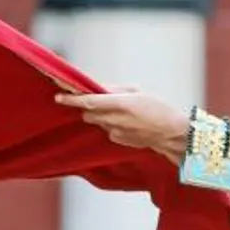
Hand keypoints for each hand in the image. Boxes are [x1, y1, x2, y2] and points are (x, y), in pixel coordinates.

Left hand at [55, 90, 189, 164]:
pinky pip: (108, 129)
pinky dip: (111, 123)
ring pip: (98, 121)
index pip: (88, 102)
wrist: (170, 133)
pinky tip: (127, 121)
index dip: (71, 99)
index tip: (58, 96)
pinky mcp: (118, 140)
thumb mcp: (137, 92)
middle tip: (92, 99)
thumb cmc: (157, 108)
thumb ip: (114, 90)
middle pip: (89, 113)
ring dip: (101, 115)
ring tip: (119, 110)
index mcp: (119, 104)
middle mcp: (114, 120)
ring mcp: (115, 132)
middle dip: (88, 107)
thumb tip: (98, 89)